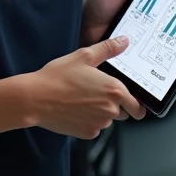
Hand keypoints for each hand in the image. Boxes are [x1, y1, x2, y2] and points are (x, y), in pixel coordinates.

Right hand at [24, 36, 145, 137]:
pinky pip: (94, 127)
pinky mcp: (87, 134)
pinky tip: (75, 109)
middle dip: (114, 105)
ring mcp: (99, 124)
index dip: (136, 104)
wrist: (36, 98)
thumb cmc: (58, 77)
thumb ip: (108, 49)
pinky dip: (88, 120)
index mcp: (114, 91)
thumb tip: (124, 41)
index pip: (138, 107)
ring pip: (106, 119)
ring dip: (100, 112)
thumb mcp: (84, 56)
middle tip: (96, 92)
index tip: (131, 102)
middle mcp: (110, 110)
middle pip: (123, 113)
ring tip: (81, 98)